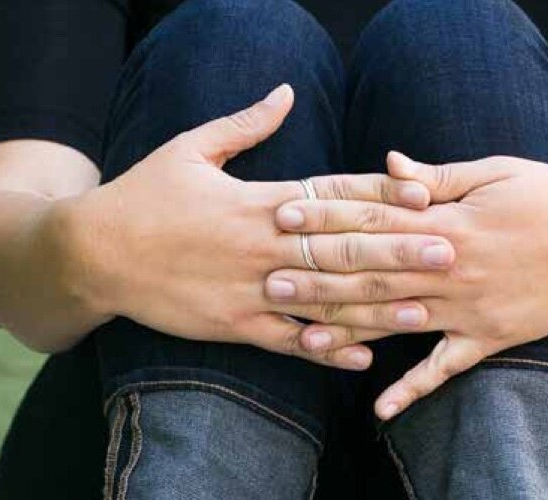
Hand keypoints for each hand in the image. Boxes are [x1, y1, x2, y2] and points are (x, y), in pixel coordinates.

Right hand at [71, 87, 454, 369]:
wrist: (94, 253)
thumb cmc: (143, 197)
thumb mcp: (191, 147)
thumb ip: (244, 124)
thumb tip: (285, 92)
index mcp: (260, 198)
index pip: (335, 192)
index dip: (384, 193)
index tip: (430, 194)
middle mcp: (265, 245)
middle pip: (345, 247)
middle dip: (402, 250)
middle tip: (452, 253)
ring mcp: (252, 289)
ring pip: (327, 300)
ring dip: (379, 306)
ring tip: (426, 310)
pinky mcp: (234, 326)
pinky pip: (290, 342)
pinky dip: (327, 352)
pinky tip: (364, 359)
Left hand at [269, 149, 547, 410]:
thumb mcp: (498, 171)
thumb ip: (439, 178)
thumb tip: (387, 169)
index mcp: (450, 222)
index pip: (375, 219)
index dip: (327, 219)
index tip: (284, 218)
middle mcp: (453, 269)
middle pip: (373, 273)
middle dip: (319, 277)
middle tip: (270, 281)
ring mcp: (469, 309)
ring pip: (398, 321)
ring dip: (349, 331)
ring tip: (303, 340)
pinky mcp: (489, 339)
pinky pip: (444, 370)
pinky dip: (412, 390)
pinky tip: (378, 409)